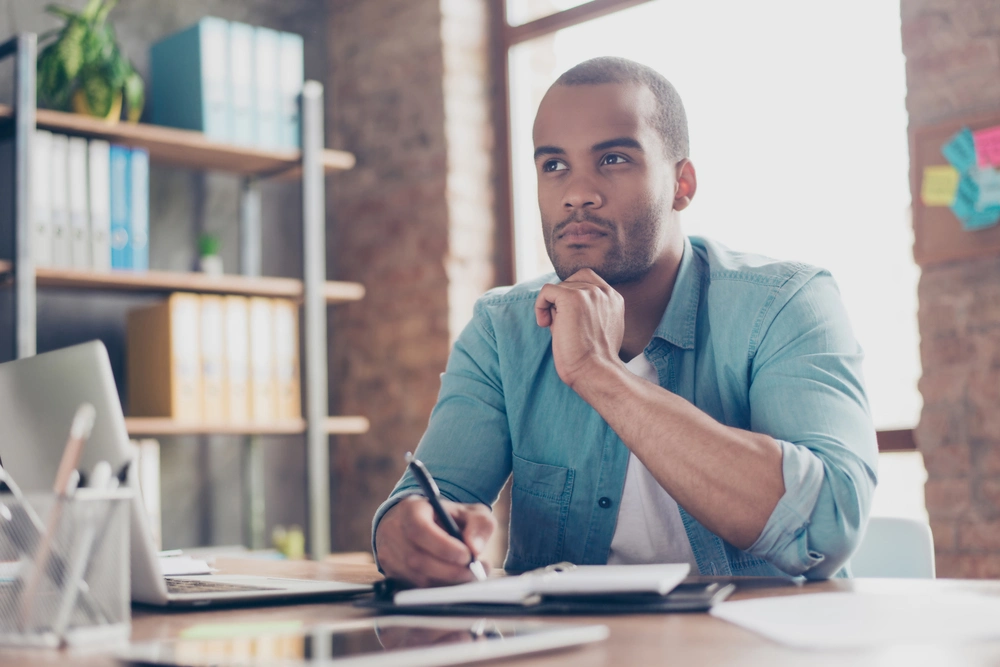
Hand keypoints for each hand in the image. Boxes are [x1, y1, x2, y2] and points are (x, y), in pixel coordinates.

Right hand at [375, 495, 495, 586]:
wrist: (421, 523)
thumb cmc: (447, 517)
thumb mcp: (468, 512)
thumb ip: (479, 524)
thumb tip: (475, 548)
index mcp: (410, 509)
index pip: (419, 530)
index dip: (443, 547)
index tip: (467, 555)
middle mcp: (393, 530)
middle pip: (417, 559)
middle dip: (450, 570)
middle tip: (473, 572)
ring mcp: (388, 553)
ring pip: (417, 577)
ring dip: (446, 581)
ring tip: (467, 575)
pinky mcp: (390, 573)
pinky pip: (415, 587)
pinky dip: (437, 587)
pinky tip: (452, 580)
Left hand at [535, 268, 624, 389]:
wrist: (594, 372)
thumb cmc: (593, 359)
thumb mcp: (596, 328)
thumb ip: (587, 310)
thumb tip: (556, 303)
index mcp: (614, 298)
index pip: (588, 279)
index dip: (572, 293)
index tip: (568, 317)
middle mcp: (604, 292)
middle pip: (572, 281)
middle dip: (562, 299)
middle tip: (560, 323)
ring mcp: (589, 293)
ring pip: (559, 287)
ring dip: (552, 307)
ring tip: (556, 329)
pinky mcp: (572, 298)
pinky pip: (546, 291)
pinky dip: (540, 305)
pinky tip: (544, 324)